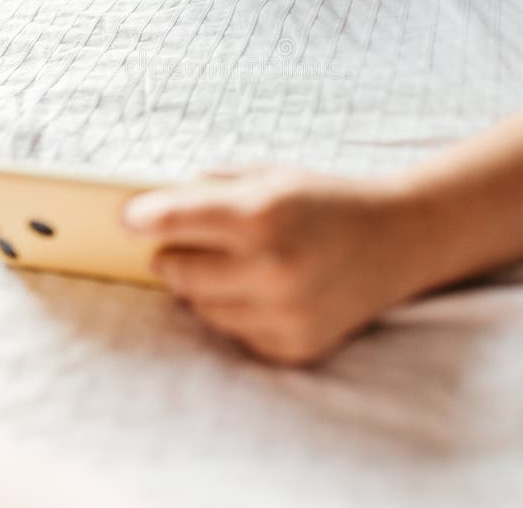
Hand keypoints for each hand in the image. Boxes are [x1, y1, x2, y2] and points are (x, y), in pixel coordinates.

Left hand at [121, 164, 414, 366]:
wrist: (396, 240)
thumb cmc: (324, 200)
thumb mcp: (270, 176)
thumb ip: (211, 187)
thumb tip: (152, 205)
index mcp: (265, 213)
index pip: (178, 220)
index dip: (144, 218)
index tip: (125, 219)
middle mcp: (274, 267)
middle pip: (178, 272)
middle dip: (168, 256)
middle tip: (172, 245)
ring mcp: (285, 312)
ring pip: (201, 308)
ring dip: (199, 287)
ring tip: (227, 265)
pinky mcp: (295, 346)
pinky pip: (234, 332)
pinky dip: (234, 311)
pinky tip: (260, 290)